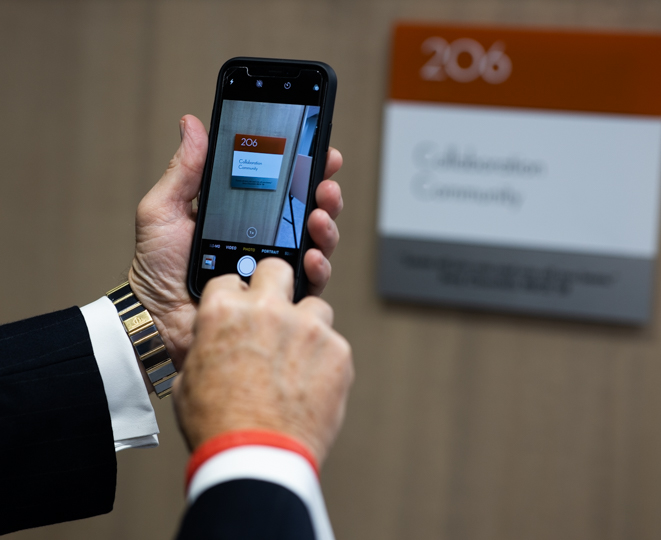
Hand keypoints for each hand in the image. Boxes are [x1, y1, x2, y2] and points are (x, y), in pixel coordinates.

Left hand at [128, 115, 343, 369]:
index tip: (318, 149)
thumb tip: (192, 124)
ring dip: (326, 227)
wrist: (154, 316)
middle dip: (324, 194)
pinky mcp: (279, 297)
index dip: (305, 167)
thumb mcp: (164, 209)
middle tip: (324, 185)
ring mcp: (275, 269)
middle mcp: (266, 240)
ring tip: (318, 217)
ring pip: (318, 244)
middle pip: (308, 211)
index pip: (282, 187)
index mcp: (243, 216)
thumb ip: (185, 170)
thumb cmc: (156, 266)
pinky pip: (311, 282)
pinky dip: (319, 267)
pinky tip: (312, 256)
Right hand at [173, 258, 353, 465]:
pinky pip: (332, 342)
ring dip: (305, 325)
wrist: (256, 458)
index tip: (240, 308)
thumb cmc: (218, 423)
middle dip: (275, 284)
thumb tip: (215, 341)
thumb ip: (207, 346)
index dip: (235, 295)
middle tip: (275, 308)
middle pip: (277, 269)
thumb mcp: (190, 378)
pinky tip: (309, 383)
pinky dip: (323, 358)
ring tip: (296, 357)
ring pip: (314, 306)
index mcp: (223, 311)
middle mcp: (267, 309)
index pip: (230, 279)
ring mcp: (307, 327)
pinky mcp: (336, 350)